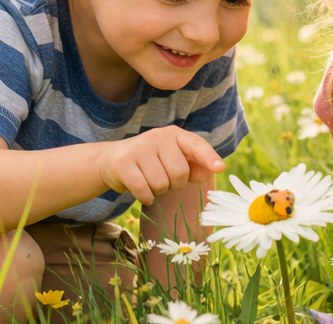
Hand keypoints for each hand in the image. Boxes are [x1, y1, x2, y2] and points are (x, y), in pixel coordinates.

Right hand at [97, 126, 225, 205]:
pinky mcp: (123, 162)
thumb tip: (210, 171)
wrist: (111, 161)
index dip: (209, 157)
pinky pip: (144, 190)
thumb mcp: (172, 160)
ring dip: (158, 191)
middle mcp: (158, 136)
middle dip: (174, 185)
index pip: (196, 144)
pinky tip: (141, 190)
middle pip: (180, 173)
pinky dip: (145, 197)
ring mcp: (139, 147)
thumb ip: (193, 166)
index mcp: (174, 134)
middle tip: (163, 179)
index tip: (220, 168)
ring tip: (149, 181)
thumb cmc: (150, 162)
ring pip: (162, 183)